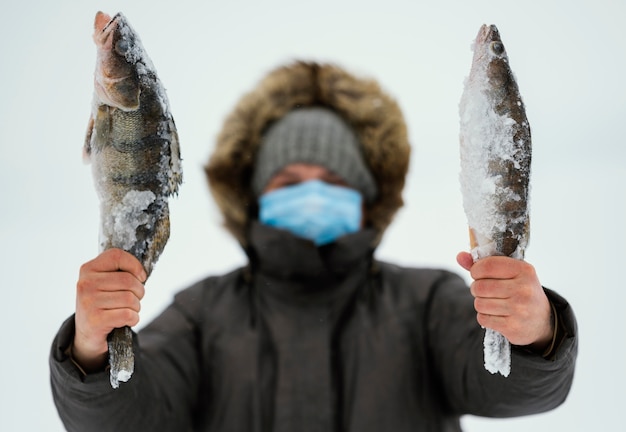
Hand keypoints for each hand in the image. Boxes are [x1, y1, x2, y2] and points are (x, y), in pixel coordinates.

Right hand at [73, 249, 146, 371]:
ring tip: (128, 310)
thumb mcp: (105, 283)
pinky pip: (128, 315)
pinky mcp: (95, 320)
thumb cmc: (103, 304)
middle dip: (139, 291)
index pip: (117, 256)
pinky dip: (134, 319)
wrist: (87, 334)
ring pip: (130, 298)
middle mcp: (85, 284)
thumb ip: (119, 272)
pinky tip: (127, 320)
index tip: (141, 277)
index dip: (135, 266)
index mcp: (88, 269)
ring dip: (136, 307)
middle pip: (128, 280)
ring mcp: (88, 302)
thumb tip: (142, 272)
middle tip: (135, 298)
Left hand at [456, 252, 552, 350]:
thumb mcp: (511, 273)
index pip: (488, 265)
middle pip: (480, 286)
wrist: (542, 321)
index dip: (476, 269)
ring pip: (479, 303)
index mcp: (524, 270)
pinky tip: (496, 315)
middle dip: (476, 288)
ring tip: (492, 302)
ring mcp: (519, 310)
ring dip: (480, 303)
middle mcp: (524, 289)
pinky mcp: (513, 327)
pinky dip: (485, 317)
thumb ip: (484, 264)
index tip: (477, 273)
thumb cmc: (521, 291)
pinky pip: (483, 318)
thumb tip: (460, 256)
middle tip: (484, 290)